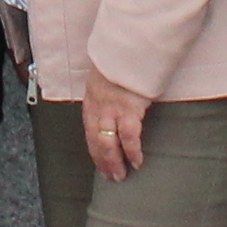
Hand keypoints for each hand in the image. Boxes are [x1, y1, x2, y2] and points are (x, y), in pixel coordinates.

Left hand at [78, 62, 158, 182]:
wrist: (127, 48)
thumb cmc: (119, 63)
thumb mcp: (105, 80)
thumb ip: (106, 97)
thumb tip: (112, 111)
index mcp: (92, 103)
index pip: (90, 134)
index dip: (95, 152)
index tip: (100, 165)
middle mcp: (98, 109)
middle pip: (96, 142)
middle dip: (103, 162)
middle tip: (111, 177)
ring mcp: (112, 110)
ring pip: (108, 143)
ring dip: (114, 162)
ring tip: (121, 176)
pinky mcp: (128, 109)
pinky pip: (128, 137)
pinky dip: (132, 152)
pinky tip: (136, 162)